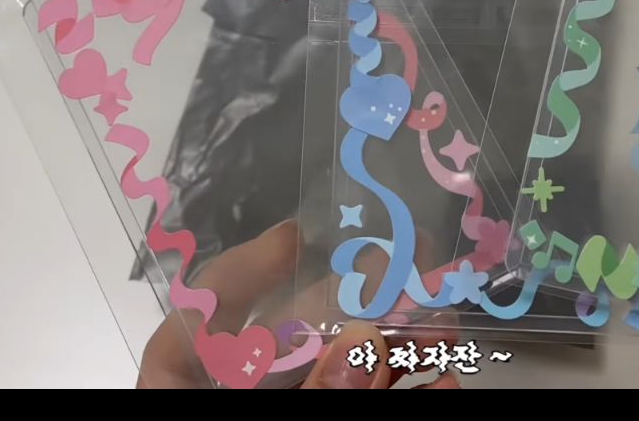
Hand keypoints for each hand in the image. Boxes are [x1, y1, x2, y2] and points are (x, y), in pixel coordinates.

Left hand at [137, 219, 459, 388]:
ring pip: (343, 373)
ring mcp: (294, 410)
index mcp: (192, 395)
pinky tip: (446, 376)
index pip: (193, 328)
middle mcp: (244, 399)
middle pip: (287, 342)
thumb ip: (315, 397)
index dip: (238, 273)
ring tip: (443, 320)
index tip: (296, 236)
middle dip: (354, 299)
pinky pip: (373, 405)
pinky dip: (413, 389)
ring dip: (398, 345)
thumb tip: (360, 344)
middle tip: (406, 256)